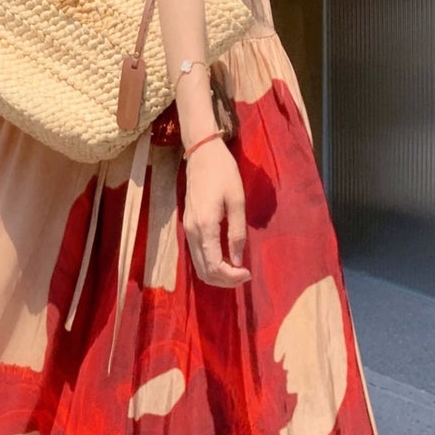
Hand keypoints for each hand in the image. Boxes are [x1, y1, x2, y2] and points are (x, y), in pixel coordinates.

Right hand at [182, 138, 250, 286]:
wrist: (202, 154)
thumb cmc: (223, 173)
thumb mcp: (237, 201)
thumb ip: (237, 233)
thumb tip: (238, 260)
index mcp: (205, 226)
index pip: (214, 265)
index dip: (231, 276)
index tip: (248, 273)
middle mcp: (192, 231)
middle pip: (204, 271)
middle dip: (224, 280)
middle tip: (244, 276)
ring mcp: (187, 229)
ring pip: (198, 266)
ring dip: (217, 274)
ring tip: (237, 270)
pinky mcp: (188, 225)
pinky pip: (197, 255)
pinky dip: (210, 264)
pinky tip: (226, 259)